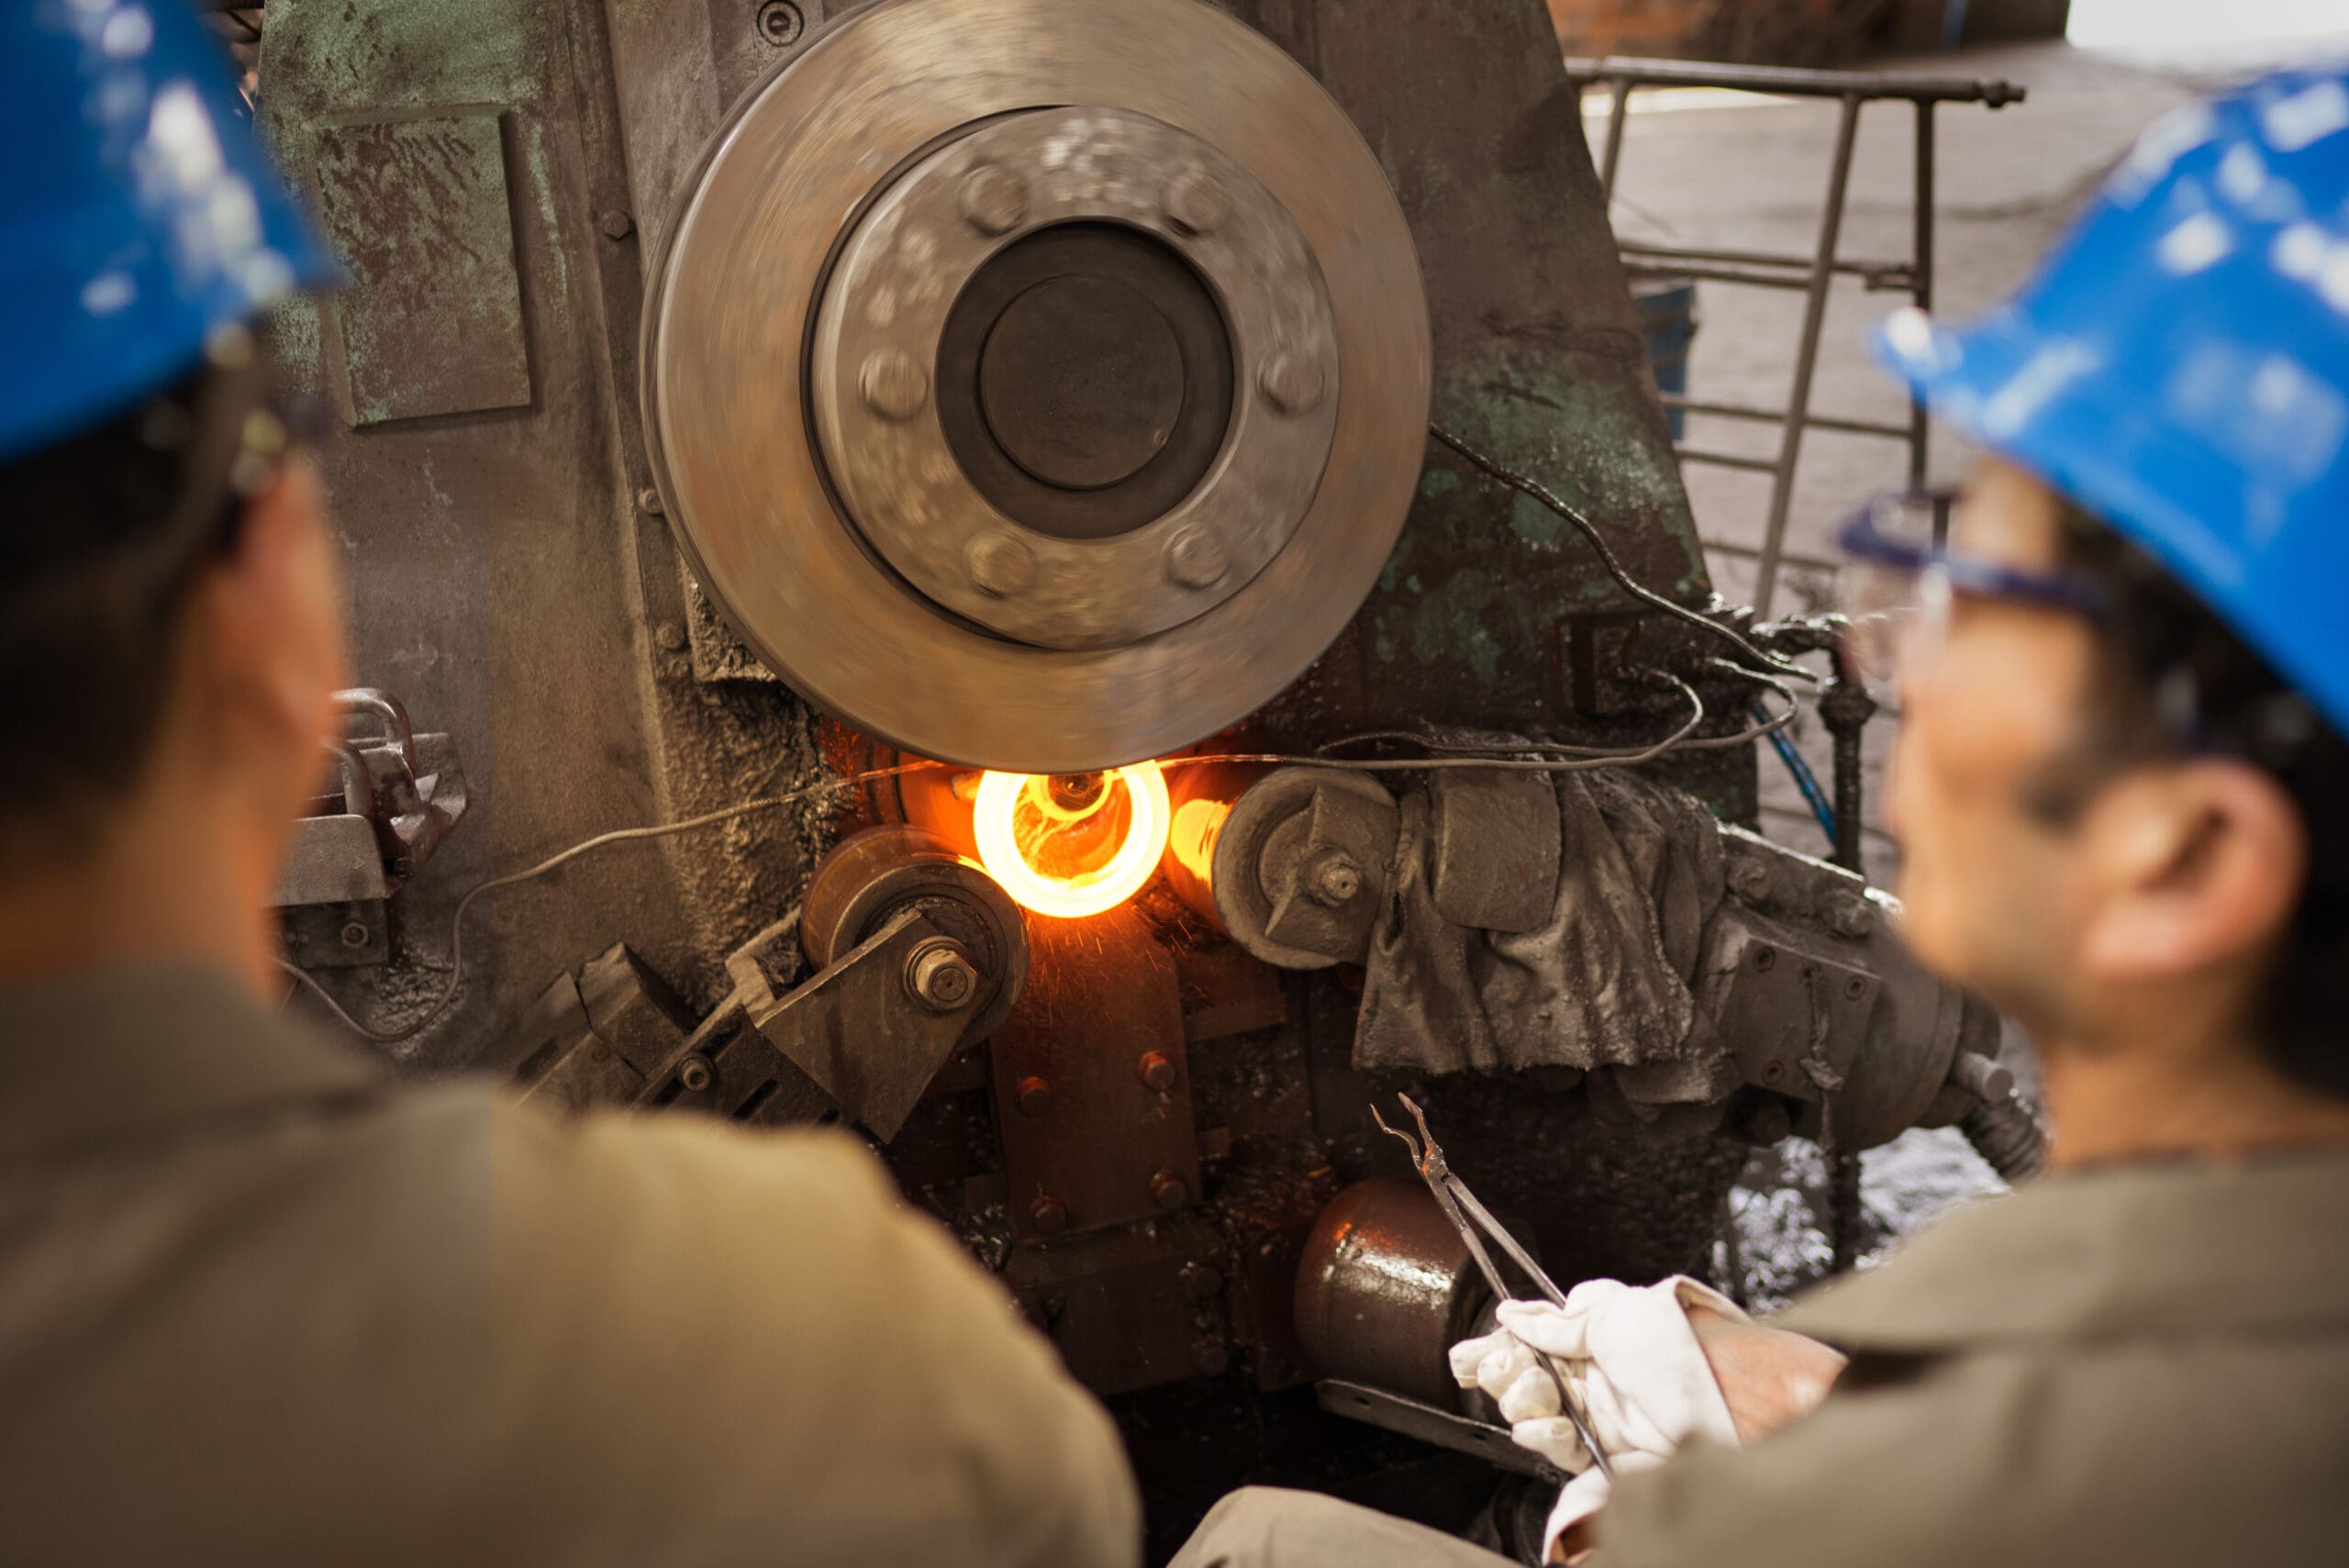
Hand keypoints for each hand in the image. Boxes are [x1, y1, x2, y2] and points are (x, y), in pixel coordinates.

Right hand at [1450, 1277, 1845, 1564]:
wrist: (1720, 1405)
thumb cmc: (1677, 1350)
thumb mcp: (1611, 1315)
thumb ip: (1555, 1321)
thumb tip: (1511, 1314)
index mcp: (1592, 1338)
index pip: (1529, 1342)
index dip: (1496, 1348)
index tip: (1469, 1355)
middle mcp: (1591, 1377)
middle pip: (1522, 1378)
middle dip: (1502, 1373)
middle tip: (1500, 1369)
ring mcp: (1595, 1416)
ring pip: (1531, 1414)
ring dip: (1522, 1404)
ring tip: (1535, 1396)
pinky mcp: (1601, 1455)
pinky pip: (1555, 1447)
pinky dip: (1542, 1436)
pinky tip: (1549, 1426)